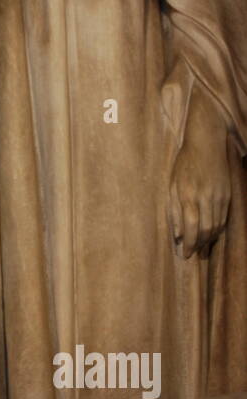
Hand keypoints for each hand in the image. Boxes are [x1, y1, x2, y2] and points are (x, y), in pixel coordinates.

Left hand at [168, 134, 230, 258]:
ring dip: (209, 239)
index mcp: (188, 194)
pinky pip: (224, 217)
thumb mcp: (172, 184)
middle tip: (194, 254)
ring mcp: (219, 195)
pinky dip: (218, 229)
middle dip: (200, 245)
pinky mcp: (228, 194)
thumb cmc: (184, 163)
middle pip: (207, 230)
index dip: (189, 244)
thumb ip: (173, 210)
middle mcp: (205, 197)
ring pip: (217, 225)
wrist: (206, 143)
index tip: (185, 254)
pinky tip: (211, 234)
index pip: (191, 226)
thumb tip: (176, 234)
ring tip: (201, 247)